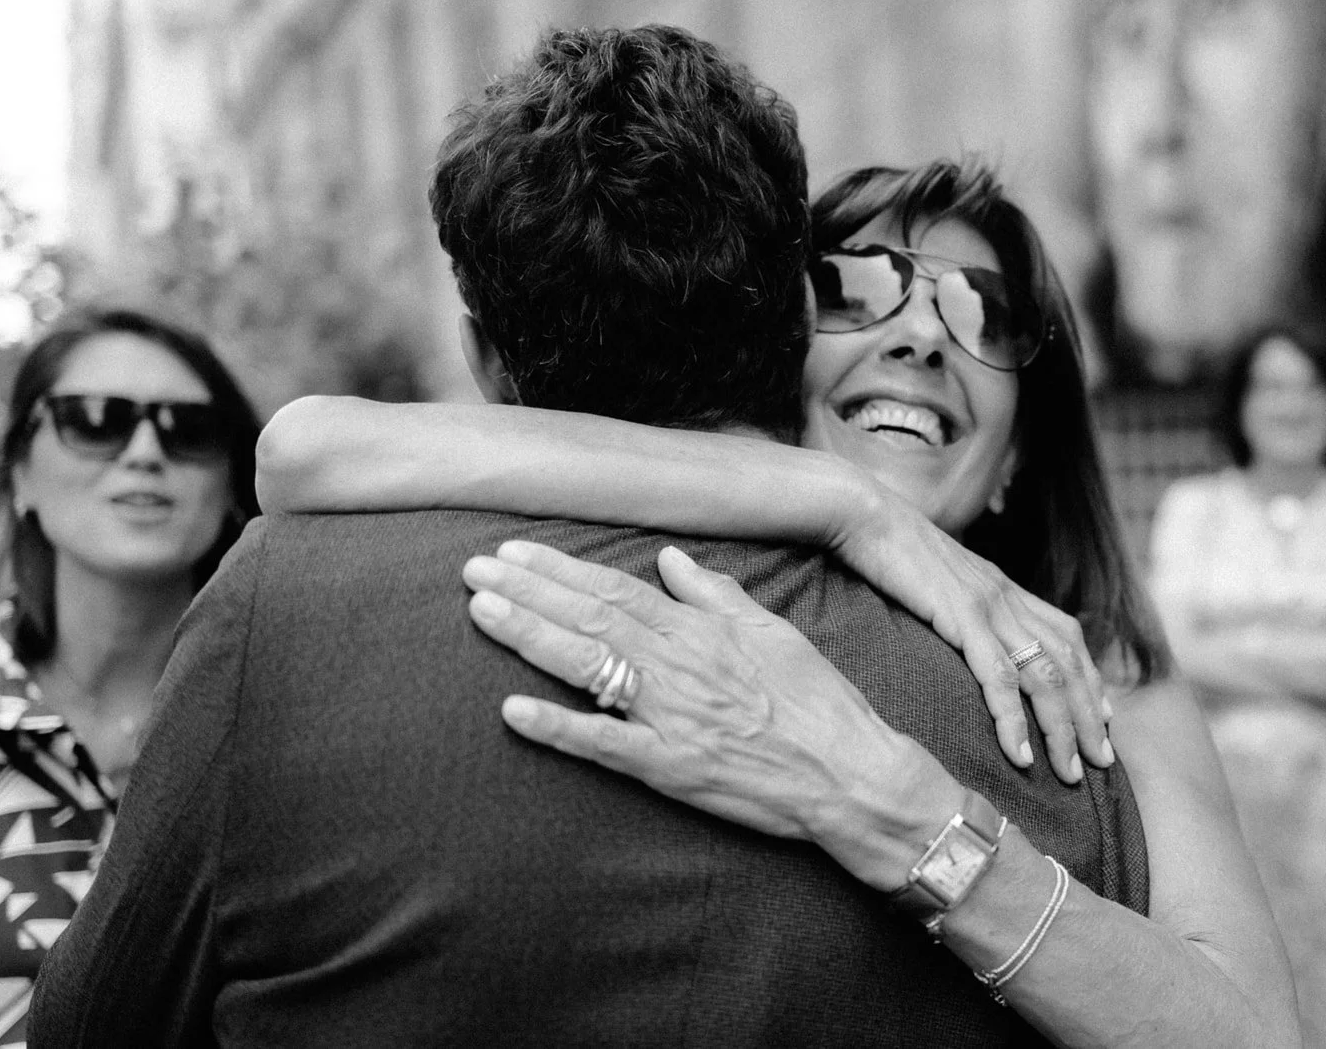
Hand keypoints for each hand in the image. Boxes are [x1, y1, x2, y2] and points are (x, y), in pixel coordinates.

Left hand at [463, 540, 967, 890]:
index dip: (560, 569)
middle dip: (527, 591)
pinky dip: (557, 728)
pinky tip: (513, 713)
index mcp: (700, 630)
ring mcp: (670, 716)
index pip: (616, 589)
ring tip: (481, 613)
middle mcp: (678, 664)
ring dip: (529, 636)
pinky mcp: (670, 768)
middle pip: (589, 617)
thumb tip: (671, 557)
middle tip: (473, 570)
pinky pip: (604, 746)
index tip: (514, 552)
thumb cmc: (818, 702)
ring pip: (588, 665)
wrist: (852, 772)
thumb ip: (716, 593)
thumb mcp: (773, 631)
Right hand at [829, 485, 1112, 781]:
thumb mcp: (936, 580)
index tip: (1103, 719)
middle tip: (1100, 763)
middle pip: (1069, 663)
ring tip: (1069, 773)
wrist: (863, 515)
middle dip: (1090, 717)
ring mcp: (989, 606)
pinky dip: (1014, 719)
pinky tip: (1020, 754)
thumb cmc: (886, 549)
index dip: (1090, 679)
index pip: (1067, 637)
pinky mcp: (963, 615)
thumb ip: (958, 606)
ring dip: (1063, 729)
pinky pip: (999, 676)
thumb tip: (959, 635)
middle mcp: (1008, 597)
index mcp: (1004, 588)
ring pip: (1046, 675)